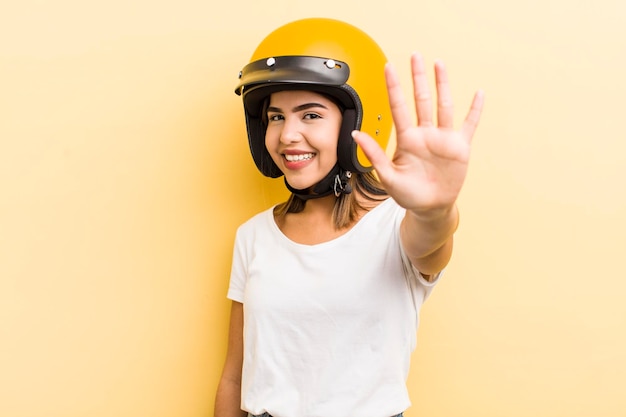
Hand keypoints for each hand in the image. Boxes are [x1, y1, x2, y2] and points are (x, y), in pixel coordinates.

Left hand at [352, 52, 483, 215]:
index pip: (398, 107)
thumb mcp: (388, 177)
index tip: (388, 67)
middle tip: (416, 55)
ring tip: (439, 64)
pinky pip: (469, 124)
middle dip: (418, 78)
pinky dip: (474, 110)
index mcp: (407, 139)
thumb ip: (375, 154)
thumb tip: (356, 134)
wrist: (430, 207)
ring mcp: (443, 138)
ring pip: (443, 105)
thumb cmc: (408, 194)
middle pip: (421, 99)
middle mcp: (425, 134)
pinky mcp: (459, 147)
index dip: (393, 88)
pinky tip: (479, 94)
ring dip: (442, 85)